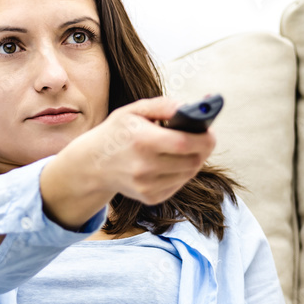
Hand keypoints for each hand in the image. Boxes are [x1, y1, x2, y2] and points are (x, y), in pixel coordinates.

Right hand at [83, 96, 216, 204]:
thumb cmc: (117, 133)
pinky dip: (182, 173)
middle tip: (206, 139)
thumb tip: (190, 108)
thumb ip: (163, 105)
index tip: (211, 132)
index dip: (204, 138)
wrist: (92, 165)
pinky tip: (175, 162)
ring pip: (188, 174)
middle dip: (203, 149)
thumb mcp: (134, 110)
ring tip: (190, 148)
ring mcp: (147, 186)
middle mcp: (144, 167)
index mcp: (142, 140)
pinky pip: (179, 184)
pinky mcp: (150, 198)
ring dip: (195, 160)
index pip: (184, 143)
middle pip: (192, 161)